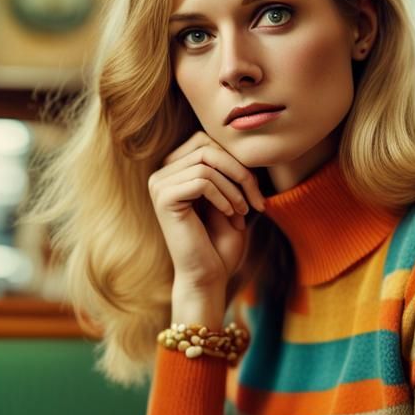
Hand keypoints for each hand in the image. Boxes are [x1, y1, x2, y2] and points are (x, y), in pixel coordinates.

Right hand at [148, 131, 265, 309]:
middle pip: (207, 147)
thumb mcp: (230, 196)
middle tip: (256, 200)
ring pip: (207, 163)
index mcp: (174, 170)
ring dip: (234, 188)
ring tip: (242, 212)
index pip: (207, 141)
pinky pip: (202, 180)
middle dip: (239, 171)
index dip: (237, 161)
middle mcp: (161, 174)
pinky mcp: (163, 198)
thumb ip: (228, 167)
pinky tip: (229, 215)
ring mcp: (159, 185)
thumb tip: (238, 137)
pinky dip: (224, 196)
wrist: (208, 277)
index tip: (255, 192)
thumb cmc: (220, 242)